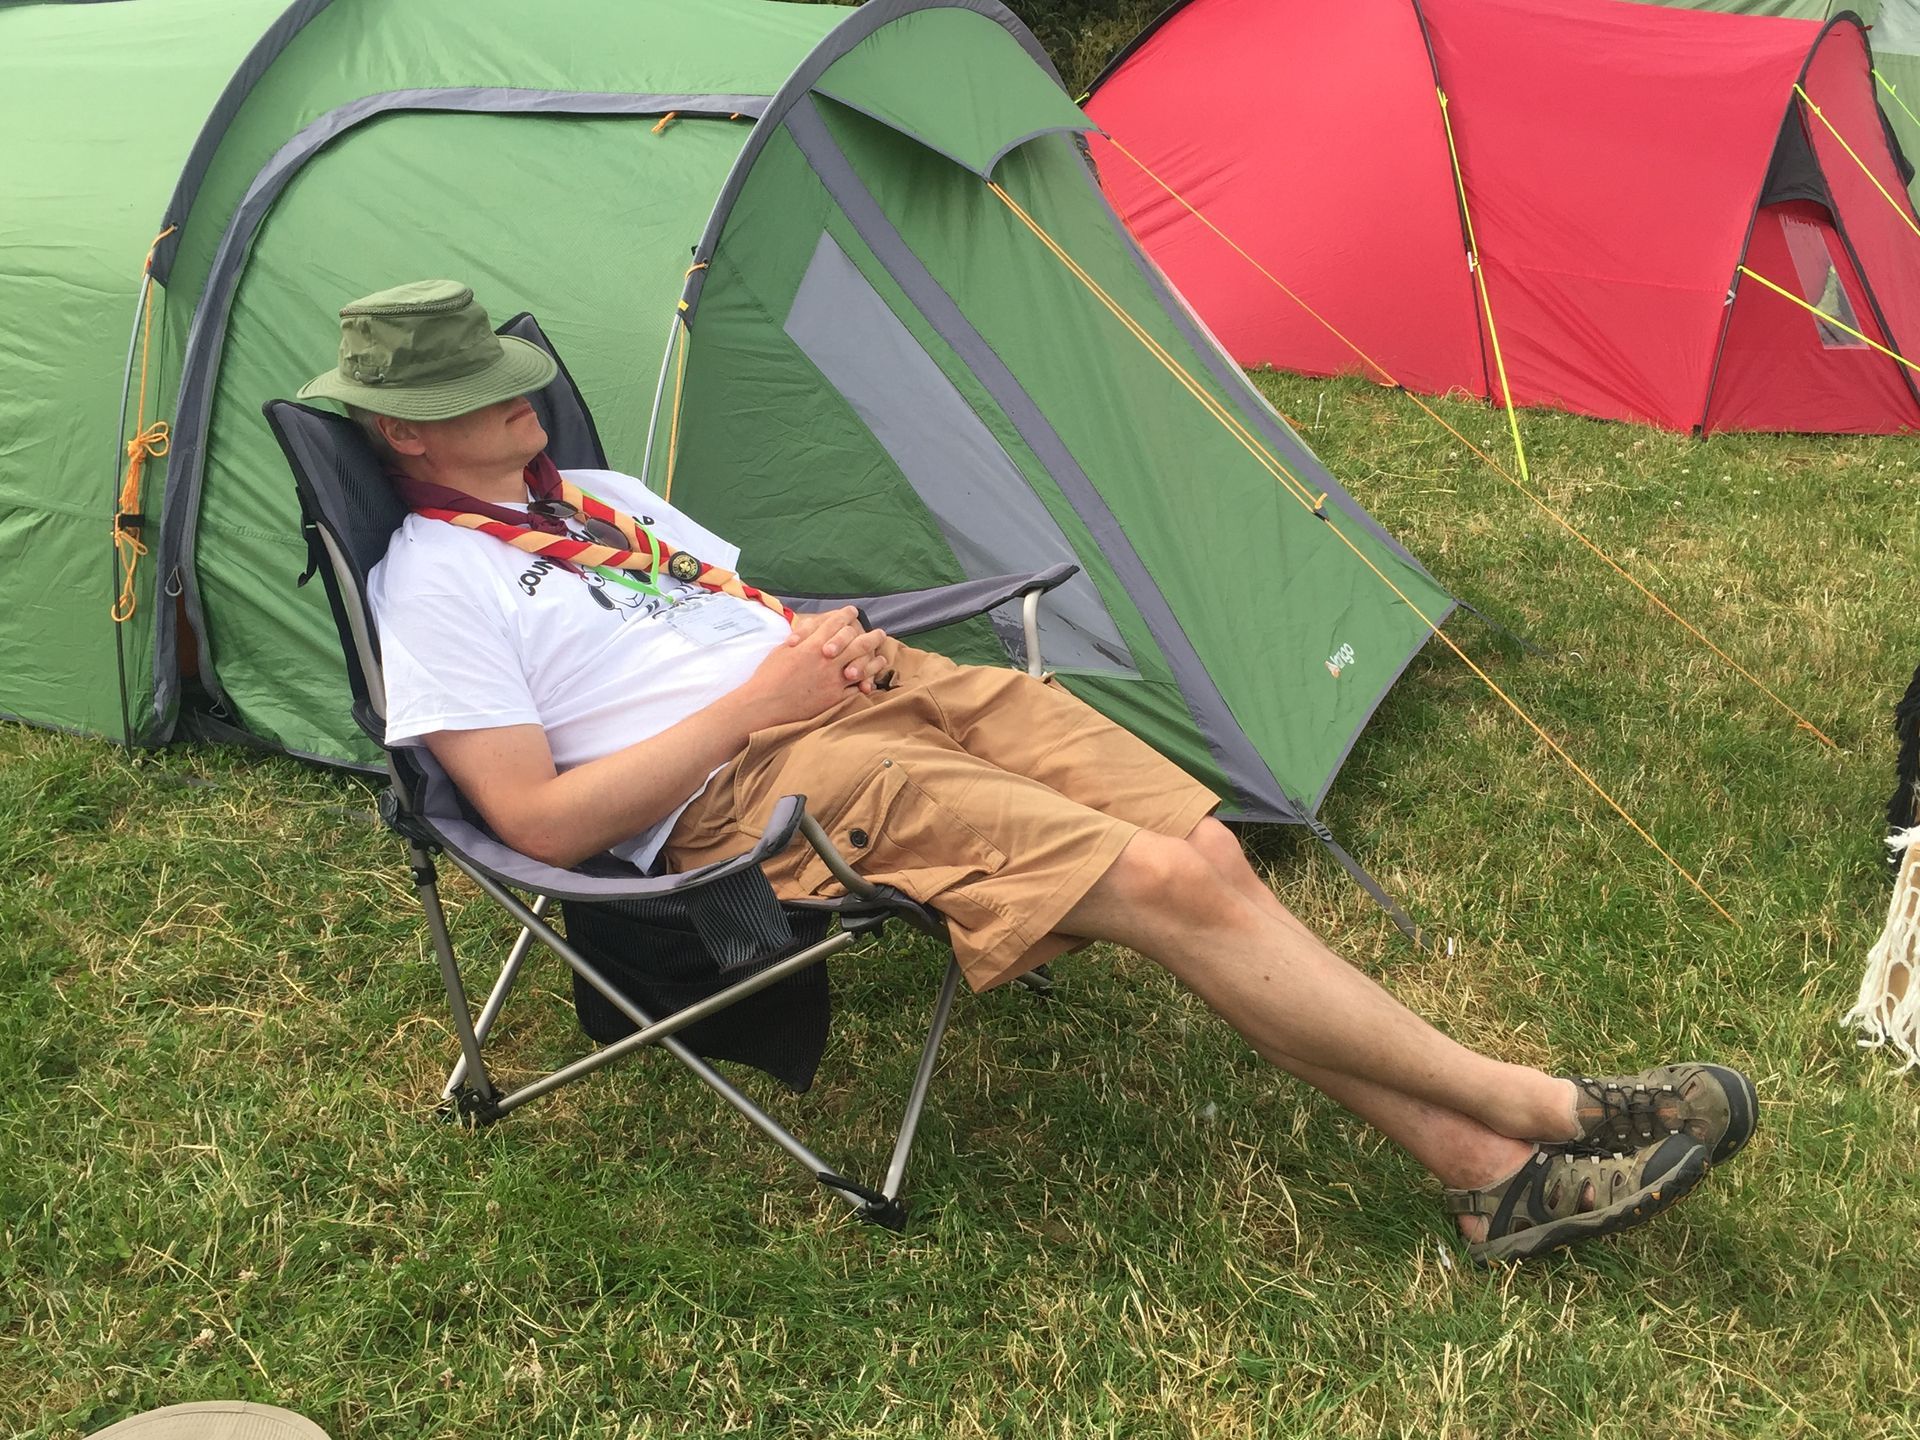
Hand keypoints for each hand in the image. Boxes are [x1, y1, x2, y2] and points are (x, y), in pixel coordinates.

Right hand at [741, 608, 892, 726]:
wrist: (765, 704)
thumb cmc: (768, 676)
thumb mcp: (782, 650)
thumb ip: (800, 640)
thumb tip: (809, 632)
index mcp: (812, 644)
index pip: (835, 624)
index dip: (846, 615)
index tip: (853, 612)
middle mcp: (826, 660)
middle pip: (857, 643)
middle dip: (871, 636)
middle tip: (880, 633)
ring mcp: (833, 679)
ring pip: (863, 666)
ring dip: (874, 661)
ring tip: (882, 657)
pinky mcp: (834, 698)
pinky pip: (856, 689)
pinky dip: (865, 684)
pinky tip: (870, 681)